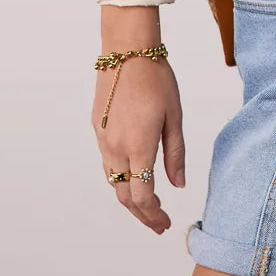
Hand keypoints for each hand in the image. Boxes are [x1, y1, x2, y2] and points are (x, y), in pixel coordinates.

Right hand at [91, 54, 186, 233]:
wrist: (126, 51)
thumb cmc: (156, 79)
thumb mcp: (174, 116)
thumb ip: (175, 154)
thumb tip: (178, 185)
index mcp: (138, 147)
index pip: (142, 196)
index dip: (153, 215)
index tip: (165, 223)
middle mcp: (115, 148)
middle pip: (124, 196)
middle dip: (142, 214)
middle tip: (157, 224)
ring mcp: (103, 139)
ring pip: (113, 180)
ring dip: (129, 197)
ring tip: (147, 204)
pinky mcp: (97, 128)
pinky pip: (107, 162)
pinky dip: (119, 176)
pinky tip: (132, 175)